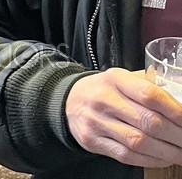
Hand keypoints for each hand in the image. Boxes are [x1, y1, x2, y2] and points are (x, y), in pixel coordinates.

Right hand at [66, 68, 181, 166]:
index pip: (150, 95)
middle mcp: (103, 99)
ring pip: (139, 142)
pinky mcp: (92, 140)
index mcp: (115, 79)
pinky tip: (163, 159)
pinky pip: (126, 155)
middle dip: (177, 136)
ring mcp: (96, 121)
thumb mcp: (123, 79)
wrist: (68, 101)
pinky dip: (150, 160)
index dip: (176, 111)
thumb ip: (149, 88)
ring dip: (168, 152)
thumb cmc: (105, 90)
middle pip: (149, 121)